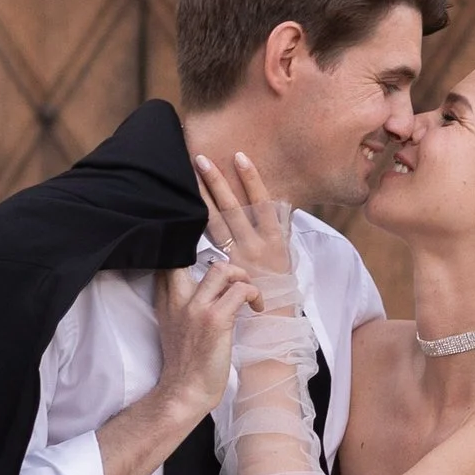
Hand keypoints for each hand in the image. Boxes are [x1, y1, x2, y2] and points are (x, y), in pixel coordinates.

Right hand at [152, 256, 252, 419]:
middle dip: (218, 259)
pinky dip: (254, 294)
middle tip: (233, 278)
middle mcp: (177, 299)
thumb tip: (212, 288)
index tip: (214, 271)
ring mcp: (196, 308)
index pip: (171, 260)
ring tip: (248, 292)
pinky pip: (240, 291)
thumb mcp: (175, 327)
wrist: (184, 392)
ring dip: (242, 276)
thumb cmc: (186, 364)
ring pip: (221, 269)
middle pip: (191, 255)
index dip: (192, 254)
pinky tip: (257, 308)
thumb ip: (184, 304)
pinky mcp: (215, 320)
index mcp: (166, 301)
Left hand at [194, 147, 298, 310]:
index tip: (240, 157)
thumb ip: (274, 228)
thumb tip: (273, 201)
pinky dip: (202, 225)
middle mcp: (259, 245)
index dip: (251, 180)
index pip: (263, 202)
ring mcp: (242, 257)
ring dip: (205, 198)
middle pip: (235, 208)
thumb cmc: (279, 282)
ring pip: (219, 222)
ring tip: (192, 177)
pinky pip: (213, 242)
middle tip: (201, 159)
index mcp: (277, 238)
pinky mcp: (230, 268)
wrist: (276, 318)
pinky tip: (190, 210)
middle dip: (219, 182)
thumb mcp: (283, 252)